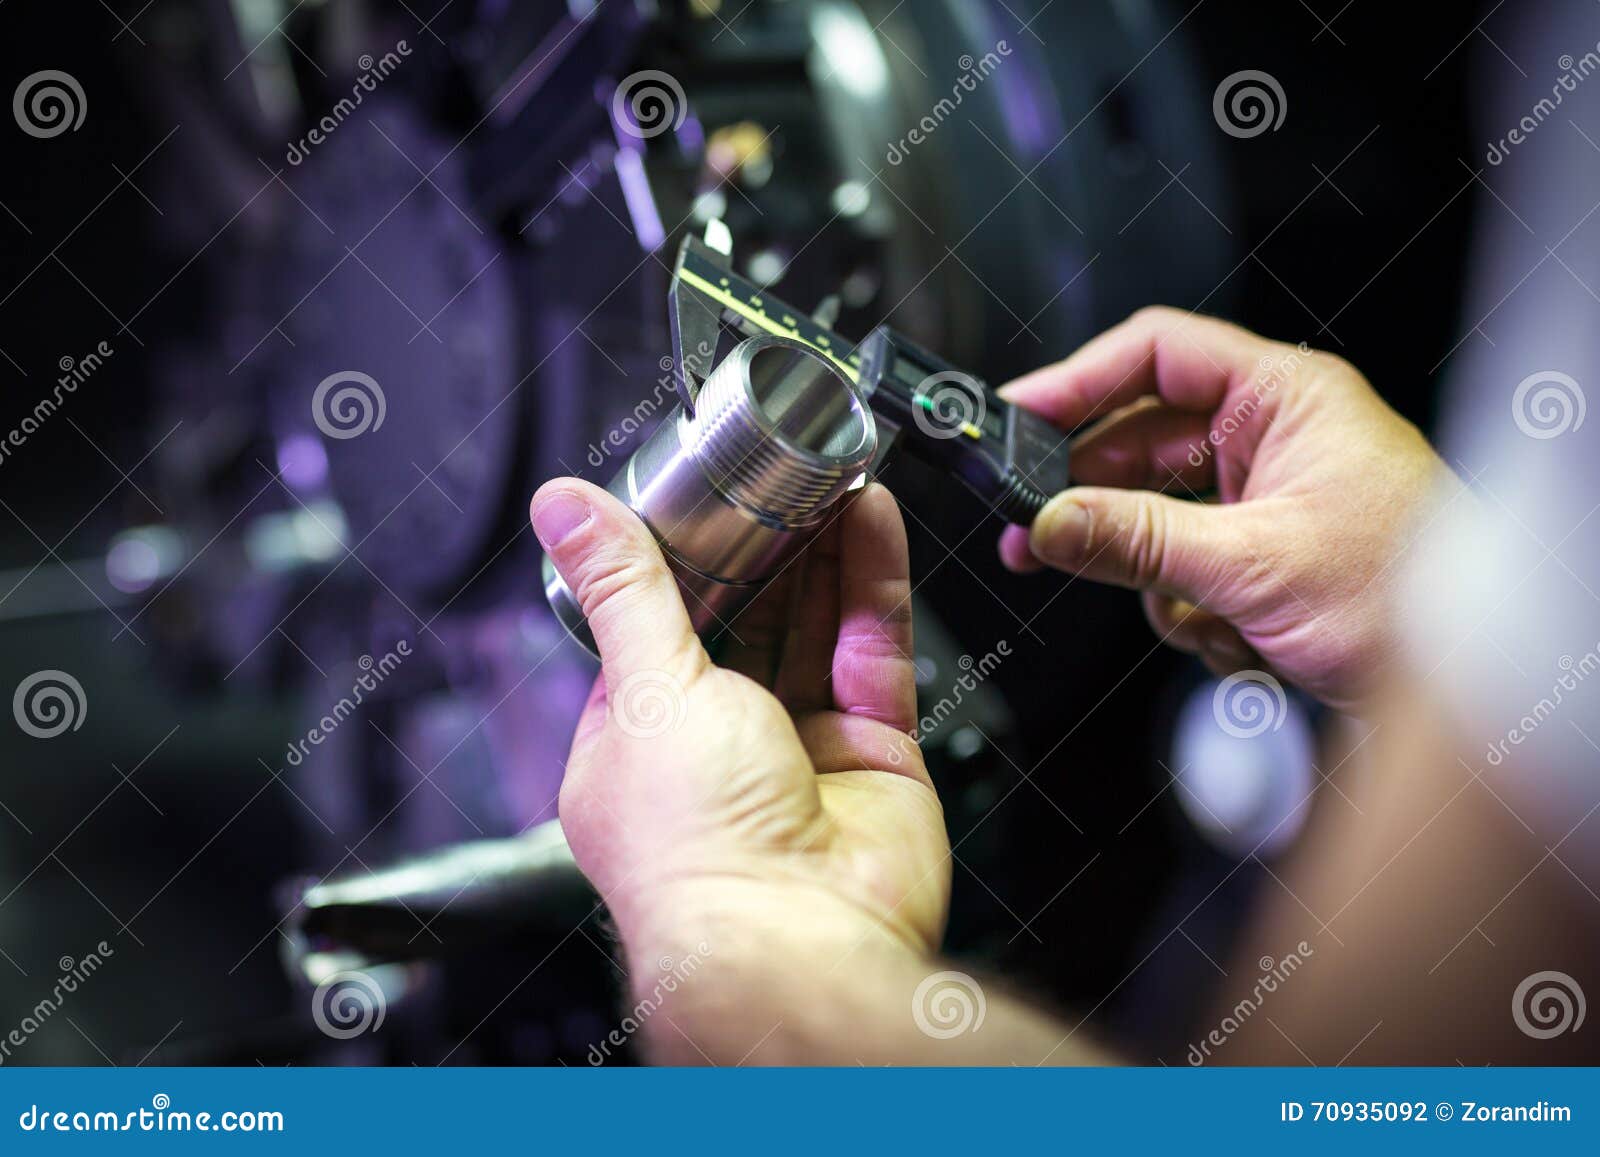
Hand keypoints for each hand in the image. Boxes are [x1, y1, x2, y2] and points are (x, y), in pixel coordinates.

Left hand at [530, 478, 948, 993]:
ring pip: (812, 632)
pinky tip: (868, 522)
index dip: (680, 565)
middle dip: (762, 551)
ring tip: (825, 477)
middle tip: (776, 476)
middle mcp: (716, 754)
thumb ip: (624, 588)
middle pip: (744, 626)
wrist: (799, 938)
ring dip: (820, 554)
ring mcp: (799, 756)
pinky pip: (872, 655)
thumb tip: (560, 509)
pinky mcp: (872, 759)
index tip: (702, 497)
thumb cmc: (696, 850)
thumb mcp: (644, 687)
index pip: (654, 635)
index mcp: (636, 749)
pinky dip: (872, 586)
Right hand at [998, 307, 1457, 710]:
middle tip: (1033, 531)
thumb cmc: (1414, 598)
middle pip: (1140, 442)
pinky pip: (1181, 567)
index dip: (1076, 379)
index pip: (1154, 354)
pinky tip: (1234, 634)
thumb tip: (1050, 522)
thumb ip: (1137, 539)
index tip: (1016, 417)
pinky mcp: (1262, 554)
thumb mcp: (1253, 563)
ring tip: (1194, 609)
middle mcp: (1272, 438)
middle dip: (1094, 500)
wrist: (1478, 687)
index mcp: (1284, 398)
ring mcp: (1266, 498)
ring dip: (1157, 574)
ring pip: (1154, 516)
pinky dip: (1191, 610)